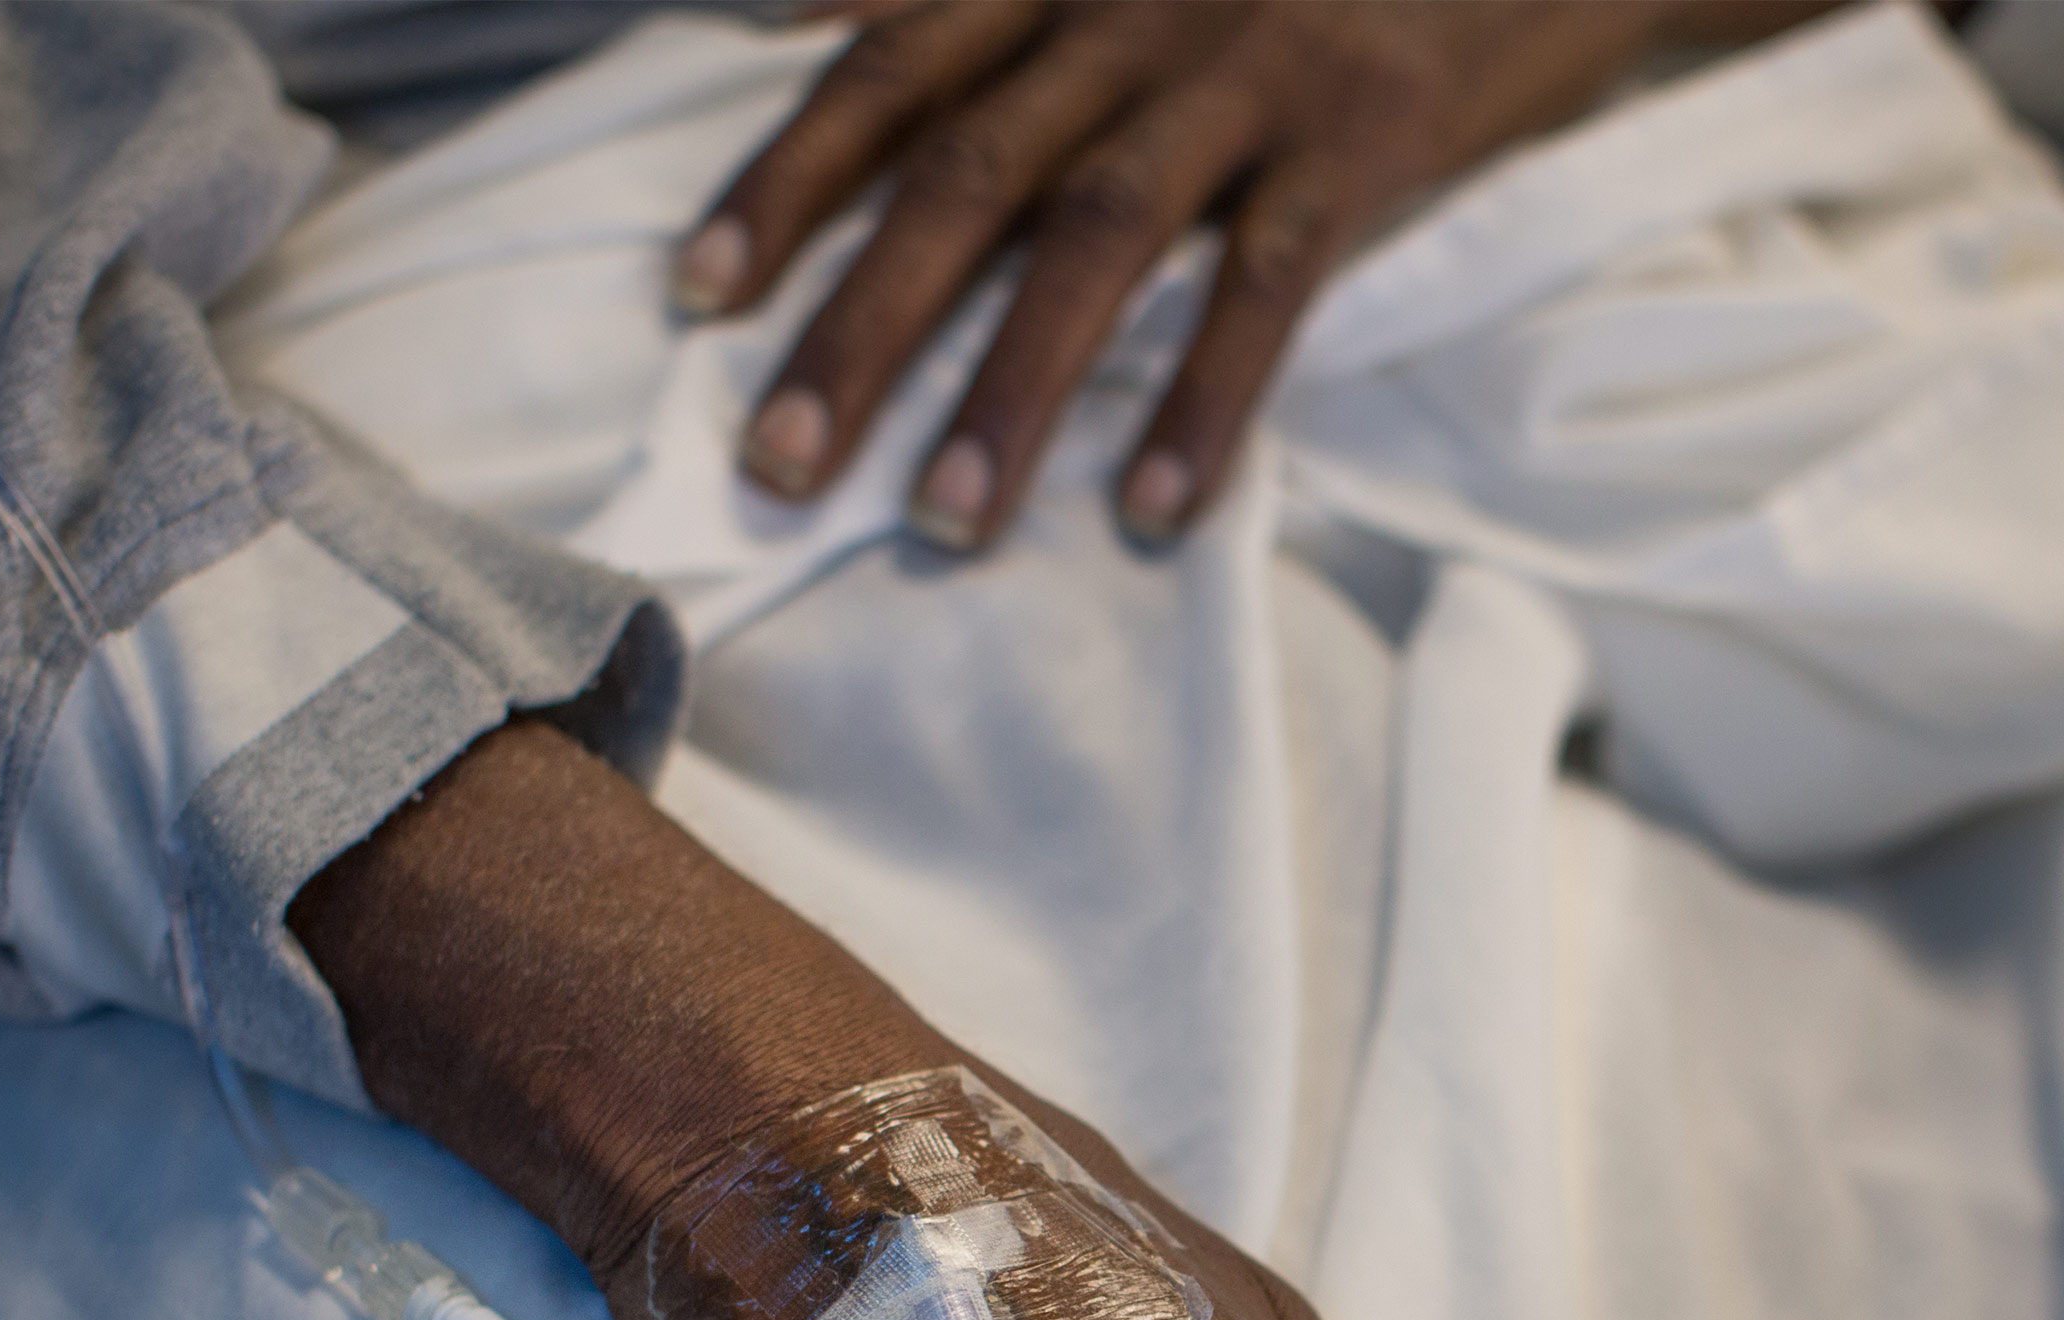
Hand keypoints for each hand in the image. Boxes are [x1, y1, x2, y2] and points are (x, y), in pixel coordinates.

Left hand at [672, 0, 1831, 550]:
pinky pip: (1270, 283)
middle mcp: (1132, 3)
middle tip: (778, 466)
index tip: (696, 293)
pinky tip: (1155, 511)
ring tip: (946, 523)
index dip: (785, 177)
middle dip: (859, 326)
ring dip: (1011, 389)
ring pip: (1098, 239)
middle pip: (963, 174)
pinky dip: (1207, 398)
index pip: (890, 68)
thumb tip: (803, 13)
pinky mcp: (1367, 131)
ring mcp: (1249, 69)